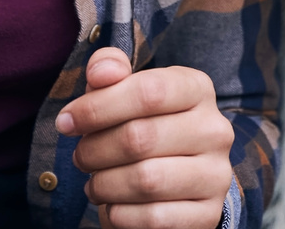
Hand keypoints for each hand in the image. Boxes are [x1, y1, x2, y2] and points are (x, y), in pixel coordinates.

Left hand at [55, 47, 234, 228]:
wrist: (176, 180)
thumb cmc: (144, 125)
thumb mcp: (127, 90)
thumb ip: (110, 70)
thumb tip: (101, 72)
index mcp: (197, 89)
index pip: (148, 91)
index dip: (98, 107)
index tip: (67, 121)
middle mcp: (215, 129)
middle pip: (140, 137)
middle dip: (95, 150)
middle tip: (80, 157)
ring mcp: (216, 174)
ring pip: (146, 180)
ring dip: (104, 185)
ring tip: (94, 183)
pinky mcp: (208, 214)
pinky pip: (154, 218)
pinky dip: (120, 215)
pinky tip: (113, 206)